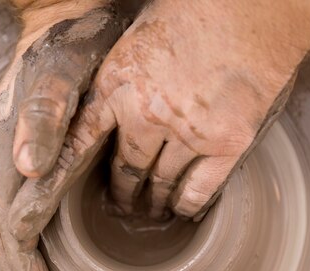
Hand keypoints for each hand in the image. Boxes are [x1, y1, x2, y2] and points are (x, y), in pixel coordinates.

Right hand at [0, 1, 124, 270]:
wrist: (60, 16)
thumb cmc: (70, 45)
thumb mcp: (63, 74)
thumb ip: (44, 118)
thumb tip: (26, 169)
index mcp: (7, 140)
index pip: (8, 214)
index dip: (23, 255)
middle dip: (14, 262)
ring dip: (7, 248)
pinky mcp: (9, 141)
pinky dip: (6, 222)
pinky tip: (18, 233)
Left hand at [14, 0, 308, 221]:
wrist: (250, 8)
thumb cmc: (194, 9)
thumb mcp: (137, 34)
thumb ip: (122, 72)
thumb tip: (112, 100)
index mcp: (117, 85)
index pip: (82, 138)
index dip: (69, 167)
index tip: (59, 190)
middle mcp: (146, 115)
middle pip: (127, 168)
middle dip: (122, 191)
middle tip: (120, 205)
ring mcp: (187, 133)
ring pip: (162, 182)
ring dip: (154, 202)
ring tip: (151, 212)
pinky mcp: (225, 143)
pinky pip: (201, 187)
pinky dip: (189, 203)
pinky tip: (184, 210)